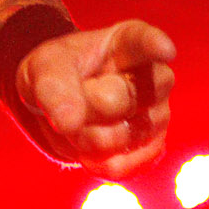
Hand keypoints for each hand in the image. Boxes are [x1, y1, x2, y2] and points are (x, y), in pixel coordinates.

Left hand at [18, 20, 174, 177]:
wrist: (62, 103)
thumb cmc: (58, 74)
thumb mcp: (44, 70)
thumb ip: (54, 90)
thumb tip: (70, 123)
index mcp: (129, 43)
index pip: (145, 41)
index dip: (155, 45)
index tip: (164, 49)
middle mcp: (155, 78)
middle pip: (118, 100)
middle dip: (82, 106)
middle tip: (73, 96)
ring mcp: (158, 115)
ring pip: (118, 138)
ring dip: (83, 136)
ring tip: (80, 118)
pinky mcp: (152, 148)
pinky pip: (123, 167)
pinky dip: (95, 162)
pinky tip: (87, 147)